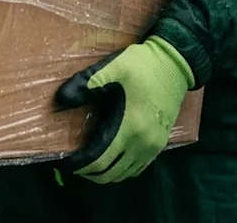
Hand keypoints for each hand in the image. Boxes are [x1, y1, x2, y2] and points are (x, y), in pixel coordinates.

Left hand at [52, 36, 193, 183]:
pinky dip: (123, 169)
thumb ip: (85, 85)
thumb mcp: (111, 69)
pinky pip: (139, 167)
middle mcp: (142, 143)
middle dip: (90, 172)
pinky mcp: (161, 143)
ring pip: (126, 173)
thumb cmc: (142, 66)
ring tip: (90, 162)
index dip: (80, 165)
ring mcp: (154, 146)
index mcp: (128, 127)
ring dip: (106, 173)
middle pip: (111, 173)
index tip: (65, 162)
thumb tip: (61, 99)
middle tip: (74, 163)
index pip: (99, 160)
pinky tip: (112, 158)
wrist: (175, 63)